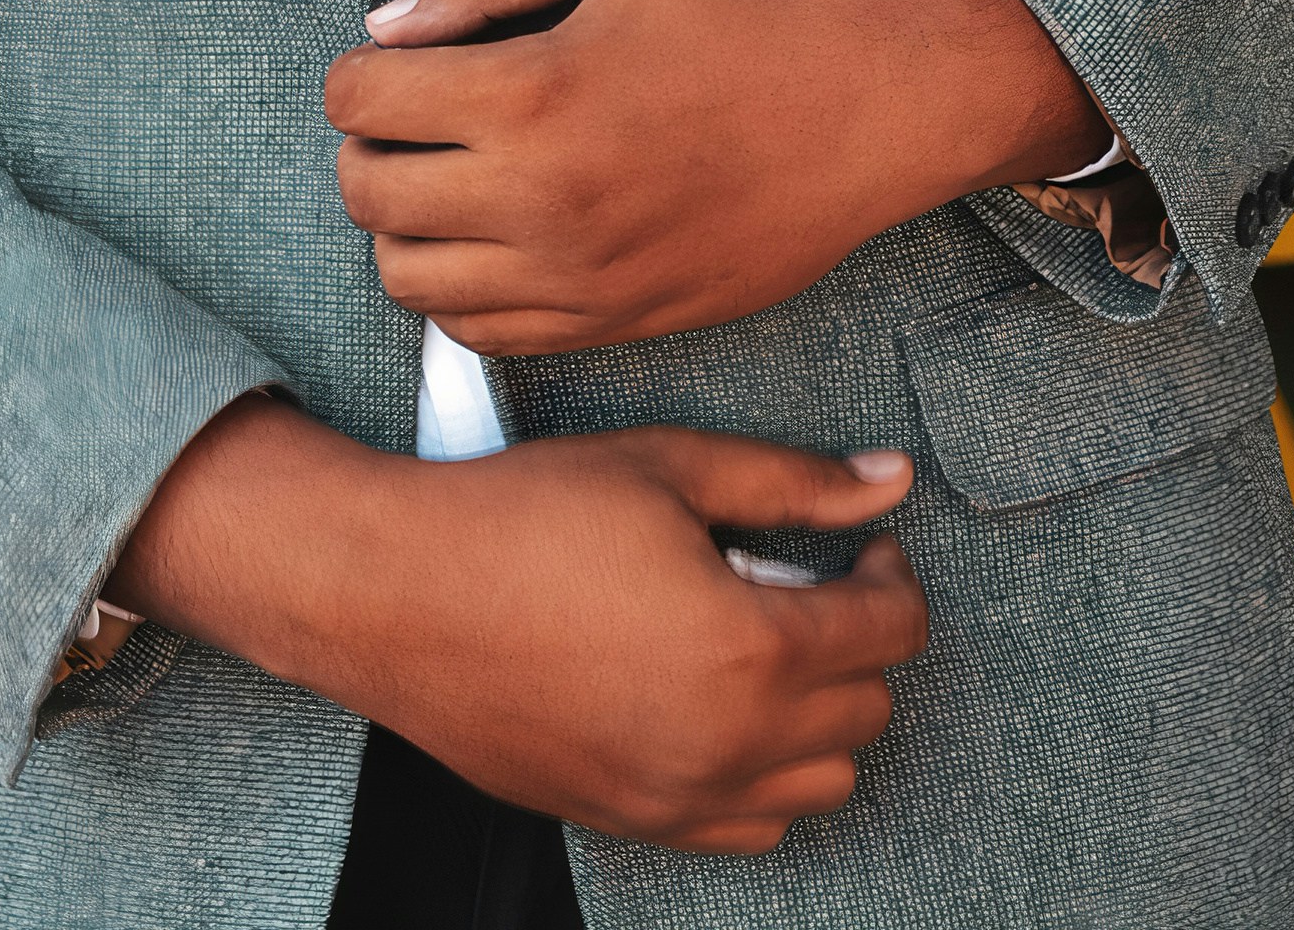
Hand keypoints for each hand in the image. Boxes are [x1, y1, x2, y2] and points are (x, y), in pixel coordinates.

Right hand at [113, 395, 925, 849]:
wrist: (401, 594)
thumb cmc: (527, 517)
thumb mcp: (670, 468)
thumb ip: (793, 483)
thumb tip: (889, 482)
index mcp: (748, 649)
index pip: (889, 633)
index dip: (891, 576)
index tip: (864, 546)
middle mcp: (727, 744)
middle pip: (867, 709)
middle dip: (858, 639)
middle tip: (806, 581)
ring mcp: (679, 798)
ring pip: (823, 780)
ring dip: (819, 713)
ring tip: (763, 643)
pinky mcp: (634, 822)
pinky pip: (753, 825)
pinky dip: (763, 772)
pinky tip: (717, 702)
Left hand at [323, 0, 1097, 353]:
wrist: (871, 98)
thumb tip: (389, 31)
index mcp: (534, 95)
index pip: (361, 106)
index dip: (358, 74)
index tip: (392, 60)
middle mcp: (544, 203)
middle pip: (368, 199)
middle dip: (367, 147)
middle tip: (411, 113)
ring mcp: (580, 279)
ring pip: (411, 283)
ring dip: (404, 226)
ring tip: (449, 172)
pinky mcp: (617, 322)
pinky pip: (483, 336)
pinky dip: (460, 287)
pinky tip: (496, 229)